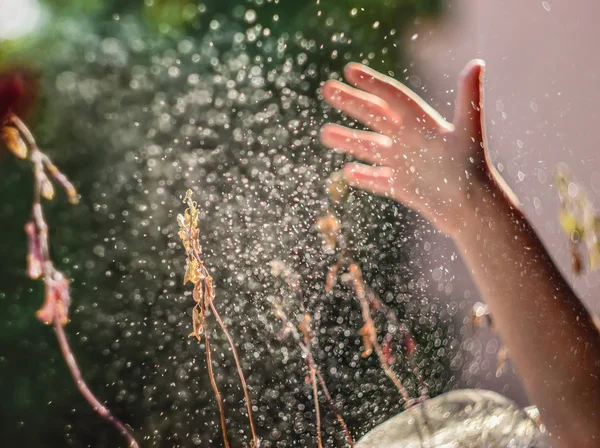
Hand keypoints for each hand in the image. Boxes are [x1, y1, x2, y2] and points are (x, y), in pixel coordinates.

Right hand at [321, 60, 501, 235]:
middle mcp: (410, 140)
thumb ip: (469, 98)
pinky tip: (347, 172)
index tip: (350, 71)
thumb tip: (477, 63)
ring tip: (325, 133)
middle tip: (327, 90)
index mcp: (422, 123)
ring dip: (348, 140)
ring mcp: (404, 163)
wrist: (473, 208)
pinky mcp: (403, 187)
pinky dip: (363, 177)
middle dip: (351, 103)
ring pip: (370, 147)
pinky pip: (378, 179)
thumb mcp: (469, 130)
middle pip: (375, 116)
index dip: (372, 83)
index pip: (392, 97)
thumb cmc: (473, 168)